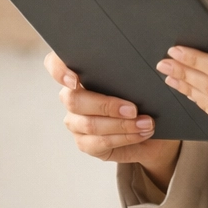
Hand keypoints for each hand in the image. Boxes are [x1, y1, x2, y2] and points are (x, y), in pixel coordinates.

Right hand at [45, 51, 180, 189]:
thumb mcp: (140, 81)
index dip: (59, 71)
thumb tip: (148, 67)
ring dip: (121, 125)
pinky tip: (140, 134)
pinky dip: (123, 138)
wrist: (152, 129)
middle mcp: (72, 97)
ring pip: (89, 124)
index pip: (55, 65)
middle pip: (74, 100)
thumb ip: (134, 72)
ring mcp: (76, 122)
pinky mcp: (85, 143)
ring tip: (145, 123)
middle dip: (106, 105)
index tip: (75, 80)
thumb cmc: (143, 99)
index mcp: (79, 74)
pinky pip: (100, 142)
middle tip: (133, 109)